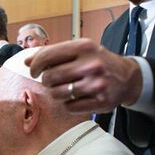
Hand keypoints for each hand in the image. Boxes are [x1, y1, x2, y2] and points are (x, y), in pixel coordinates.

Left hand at [24, 39, 142, 113]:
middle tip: (52, 80)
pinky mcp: (100, 102)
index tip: (34, 70)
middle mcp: (92, 65)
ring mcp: (97, 85)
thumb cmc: (97, 61)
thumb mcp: (79, 50)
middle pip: (49, 77)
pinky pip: (69, 107)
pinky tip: (76, 97)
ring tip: (64, 88)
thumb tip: (27, 62)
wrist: (127, 77)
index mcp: (84, 47)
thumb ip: (53, 53)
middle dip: (46, 81)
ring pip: (57, 94)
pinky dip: (68, 104)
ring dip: (56, 93)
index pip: (48, 56)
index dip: (36, 65)